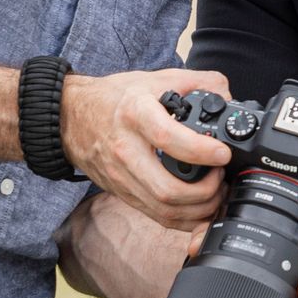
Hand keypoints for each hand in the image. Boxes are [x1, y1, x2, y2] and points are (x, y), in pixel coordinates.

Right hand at [59, 64, 230, 226]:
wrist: (71, 117)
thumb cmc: (115, 98)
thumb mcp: (155, 78)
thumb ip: (197, 82)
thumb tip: (227, 97)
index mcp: (135, 114)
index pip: (166, 138)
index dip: (199, 151)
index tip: (222, 153)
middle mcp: (125, 150)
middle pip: (166, 190)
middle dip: (205, 192)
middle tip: (221, 177)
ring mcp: (122, 177)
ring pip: (164, 210)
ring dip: (199, 210)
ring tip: (216, 192)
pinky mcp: (123, 194)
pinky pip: (158, 217)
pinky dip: (185, 220)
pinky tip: (201, 207)